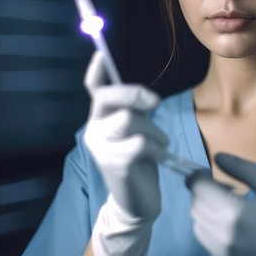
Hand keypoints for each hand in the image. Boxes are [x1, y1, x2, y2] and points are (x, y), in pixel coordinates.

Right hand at [83, 51, 168, 255]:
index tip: (101, 52)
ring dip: (153, 130)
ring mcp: (101, 147)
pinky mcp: (115, 163)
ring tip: (161, 143)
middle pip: (108, 97)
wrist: (137, 203)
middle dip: (133, 93)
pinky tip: (159, 158)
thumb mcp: (136, 132)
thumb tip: (144, 95)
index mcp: (100, 118)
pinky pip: (141, 143)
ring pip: (129, 120)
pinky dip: (157, 147)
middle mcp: (94, 130)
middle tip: (154, 102)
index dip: (97, 69)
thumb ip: (135, 113)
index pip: (94, 89)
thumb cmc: (139, 162)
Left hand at [186, 153, 255, 255]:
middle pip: (195, 205)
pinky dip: (210, 227)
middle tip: (225, 190)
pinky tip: (230, 226)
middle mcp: (221, 234)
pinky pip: (204, 239)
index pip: (199, 188)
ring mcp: (219, 251)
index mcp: (234, 213)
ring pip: (196, 222)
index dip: (198, 177)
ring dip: (205, 210)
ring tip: (228, 208)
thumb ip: (242, 168)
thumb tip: (217, 157)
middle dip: (204, 193)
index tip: (207, 173)